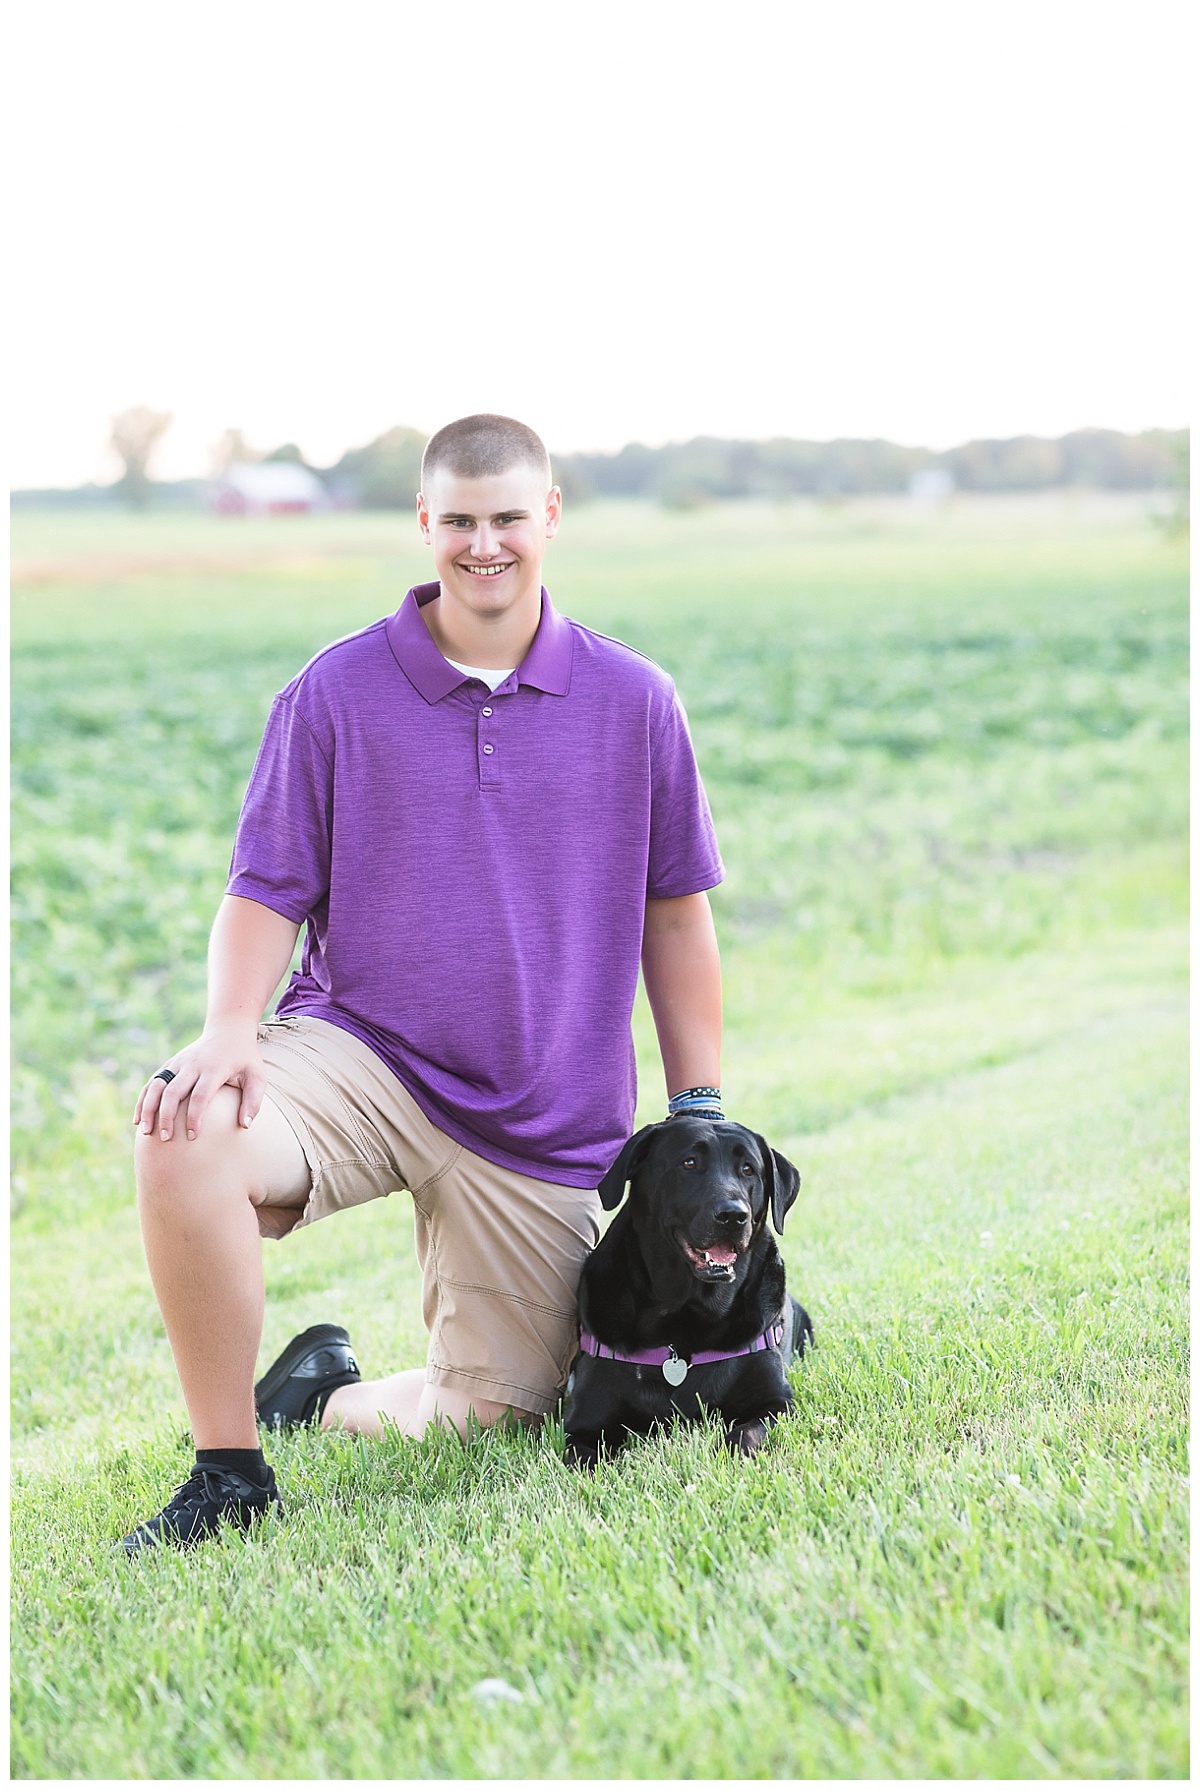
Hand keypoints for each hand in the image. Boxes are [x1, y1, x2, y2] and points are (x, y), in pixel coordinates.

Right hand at [133, 1018, 266, 1141]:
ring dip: (148, 1108)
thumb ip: (253, 1101)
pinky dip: (143, 1100)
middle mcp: (192, 1065)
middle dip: (167, 1116)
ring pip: (157, 1086)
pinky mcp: (170, 1064)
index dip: (194, 1117)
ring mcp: (178, 1063)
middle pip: (173, 1092)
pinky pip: (153, 1083)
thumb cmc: (244, 1059)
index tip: (192, 1136)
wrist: (228, 1031)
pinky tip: (139, 1119)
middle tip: (166, 1139)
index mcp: (214, 1069)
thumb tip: (245, 1126)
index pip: (200, 1096)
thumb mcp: (256, 1076)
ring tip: (146, 1131)